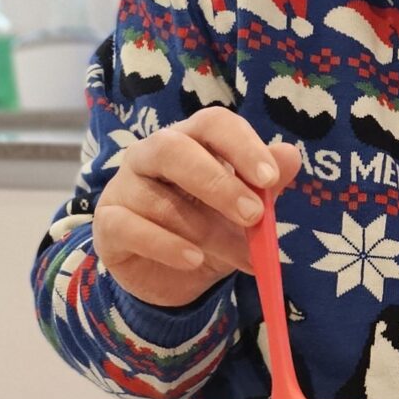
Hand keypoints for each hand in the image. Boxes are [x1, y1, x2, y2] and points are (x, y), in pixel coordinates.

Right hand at [92, 108, 303, 307]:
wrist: (172, 274)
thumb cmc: (209, 228)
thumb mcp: (244, 210)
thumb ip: (265, 185)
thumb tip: (290, 156)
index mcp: (190, 140)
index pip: (211, 123)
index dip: (241, 145)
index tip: (270, 178)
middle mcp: (150, 154)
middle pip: (173, 148)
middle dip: (217, 183)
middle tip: (253, 215)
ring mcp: (124, 187)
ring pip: (157, 199)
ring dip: (206, 231)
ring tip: (240, 256)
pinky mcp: (108, 223)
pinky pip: (130, 228)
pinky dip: (166, 246)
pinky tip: (194, 260)